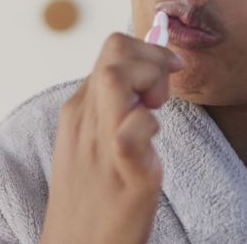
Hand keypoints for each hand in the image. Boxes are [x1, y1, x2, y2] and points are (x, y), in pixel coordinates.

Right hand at [41, 33, 184, 243]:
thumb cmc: (94, 198)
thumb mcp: (95, 144)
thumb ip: (114, 108)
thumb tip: (146, 74)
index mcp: (78, 110)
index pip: (112, 48)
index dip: (148, 50)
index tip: (167, 72)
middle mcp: (84, 120)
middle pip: (115, 48)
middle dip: (152, 57)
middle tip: (163, 95)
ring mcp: (100, 145)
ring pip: (117, 76)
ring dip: (151, 81)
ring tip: (156, 112)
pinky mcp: (124, 173)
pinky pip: (134, 129)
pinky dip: (149, 127)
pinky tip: (153, 148)